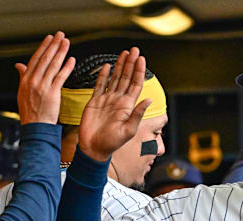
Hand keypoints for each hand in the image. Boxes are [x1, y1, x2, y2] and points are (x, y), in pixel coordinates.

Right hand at [16, 31, 74, 124]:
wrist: (34, 127)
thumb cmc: (30, 111)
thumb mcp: (22, 92)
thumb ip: (23, 76)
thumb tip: (19, 65)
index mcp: (25, 80)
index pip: (35, 59)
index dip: (43, 47)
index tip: (49, 38)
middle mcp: (33, 82)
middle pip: (45, 59)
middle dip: (53, 45)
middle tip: (60, 34)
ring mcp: (42, 87)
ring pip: (53, 66)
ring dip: (60, 52)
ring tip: (66, 42)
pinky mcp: (52, 94)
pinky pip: (60, 78)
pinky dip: (66, 68)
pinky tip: (72, 59)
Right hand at [78, 47, 150, 161]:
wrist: (93, 148)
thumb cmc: (112, 143)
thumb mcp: (128, 130)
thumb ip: (138, 114)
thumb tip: (149, 99)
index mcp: (127, 106)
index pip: (136, 84)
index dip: (139, 71)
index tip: (141, 58)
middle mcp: (118, 100)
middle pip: (126, 78)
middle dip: (130, 63)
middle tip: (134, 50)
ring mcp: (106, 100)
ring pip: (115, 78)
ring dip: (120, 66)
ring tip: (124, 53)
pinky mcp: (95, 101)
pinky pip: (100, 85)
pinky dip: (103, 75)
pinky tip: (108, 65)